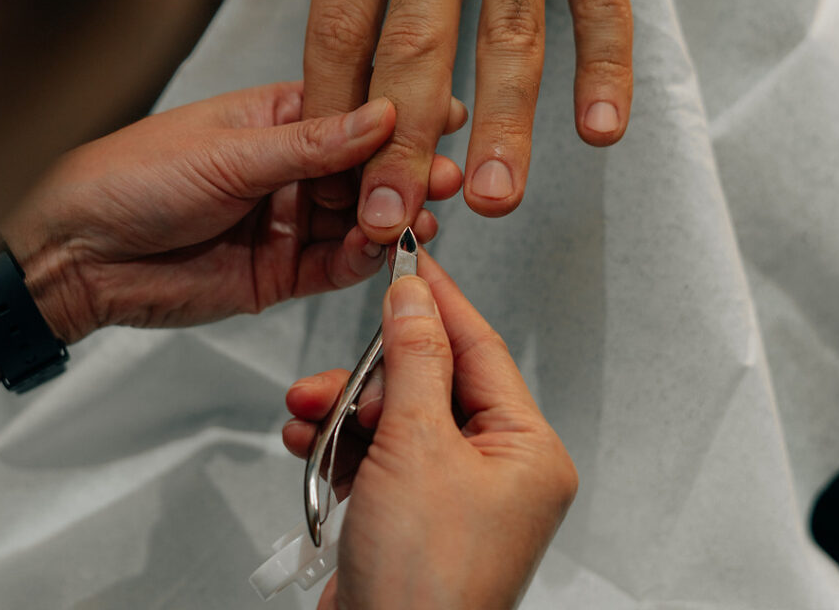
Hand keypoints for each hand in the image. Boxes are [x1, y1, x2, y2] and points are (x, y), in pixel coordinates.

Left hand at [1, 84, 464, 343]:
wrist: (75, 255)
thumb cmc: (130, 177)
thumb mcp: (229, 151)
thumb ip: (312, 144)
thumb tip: (381, 113)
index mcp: (277, 117)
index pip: (354, 109)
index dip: (398, 113)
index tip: (440, 115)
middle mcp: (292, 168)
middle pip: (367, 168)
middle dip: (405, 171)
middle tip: (440, 174)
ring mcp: (290, 220)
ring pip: (360, 218)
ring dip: (392, 217)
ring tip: (419, 214)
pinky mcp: (282, 272)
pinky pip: (336, 265)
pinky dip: (363, 259)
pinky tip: (383, 248)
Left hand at [202, 0, 646, 241]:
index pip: (341, 20)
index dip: (329, 103)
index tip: (322, 171)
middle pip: (416, 43)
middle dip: (398, 140)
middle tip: (387, 219)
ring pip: (510, 33)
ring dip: (501, 121)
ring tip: (491, 200)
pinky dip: (607, 61)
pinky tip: (601, 126)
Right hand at [283, 250, 577, 609]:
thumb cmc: (424, 588)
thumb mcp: (415, 447)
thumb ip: (413, 360)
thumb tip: (414, 299)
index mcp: (526, 452)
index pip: (480, 348)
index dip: (439, 301)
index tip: (411, 262)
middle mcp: (499, 472)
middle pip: (431, 383)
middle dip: (372, 375)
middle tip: (339, 371)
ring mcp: (454, 496)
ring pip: (397, 417)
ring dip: (346, 410)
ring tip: (312, 414)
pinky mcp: (412, 515)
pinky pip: (378, 455)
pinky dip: (341, 445)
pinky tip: (312, 443)